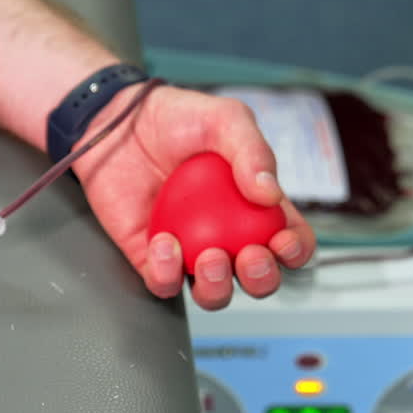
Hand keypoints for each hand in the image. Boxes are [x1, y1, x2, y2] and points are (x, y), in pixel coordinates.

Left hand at [73, 84, 316, 309]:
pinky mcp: (151, 257)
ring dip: (218, 287)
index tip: (283, 241)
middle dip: (261, 279)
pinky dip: (167, 273)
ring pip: (214, 293)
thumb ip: (253, 151)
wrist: (118, 122)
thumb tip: (270, 194)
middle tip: (250, 256)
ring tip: (210, 256)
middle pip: (257, 278)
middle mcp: (227, 235)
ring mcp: (190, 250)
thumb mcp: (225, 119)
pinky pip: (164, 283)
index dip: (295, 250)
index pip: (288, 241)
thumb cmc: (176, 118)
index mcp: (254, 206)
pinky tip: (165, 243)